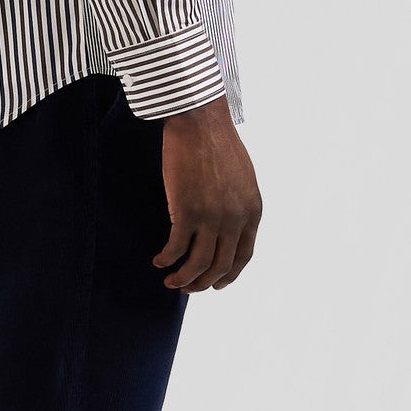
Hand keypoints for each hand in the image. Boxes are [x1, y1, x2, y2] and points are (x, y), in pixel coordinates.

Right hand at [152, 95, 262, 290]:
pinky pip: (176, 247)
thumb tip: (226, 225)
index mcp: (252, 211)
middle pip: (220, 266)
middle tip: (188, 288)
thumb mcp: (242, 178)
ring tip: (171, 281)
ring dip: (184, 279)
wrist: (200, 122)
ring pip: (198, 264)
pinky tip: (158, 260)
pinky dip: (166, 258)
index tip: (216, 284)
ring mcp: (211, 217)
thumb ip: (239, 205)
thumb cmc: (218, 143)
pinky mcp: (186, 211)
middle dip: (203, 283)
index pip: (243, 256)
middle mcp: (235, 219)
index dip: (229, 275)